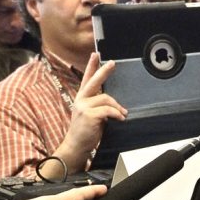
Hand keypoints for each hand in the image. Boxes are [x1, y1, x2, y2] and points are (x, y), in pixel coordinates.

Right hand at [53, 54, 126, 173]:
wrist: (77, 145)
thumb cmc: (86, 130)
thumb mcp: (92, 114)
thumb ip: (99, 105)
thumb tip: (115, 104)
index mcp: (82, 98)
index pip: (86, 79)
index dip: (91, 66)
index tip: (95, 54)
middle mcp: (81, 99)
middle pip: (94, 81)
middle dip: (104, 71)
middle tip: (113, 63)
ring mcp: (83, 106)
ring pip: (106, 99)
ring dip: (117, 107)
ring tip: (122, 115)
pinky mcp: (89, 114)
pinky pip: (108, 110)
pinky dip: (117, 114)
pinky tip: (120, 119)